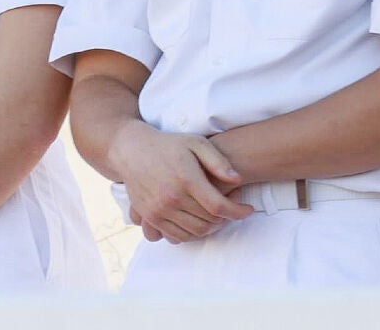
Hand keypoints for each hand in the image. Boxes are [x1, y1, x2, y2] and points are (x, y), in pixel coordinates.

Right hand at [113, 121, 252, 243]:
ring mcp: (159, 209)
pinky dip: (192, 233)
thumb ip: (218, 161)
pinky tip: (197, 220)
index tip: (248, 209)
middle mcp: (172, 197)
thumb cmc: (168, 145)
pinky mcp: (150, 216)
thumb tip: (238, 180)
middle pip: (209, 222)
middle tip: (231, 208)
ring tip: (215, 214)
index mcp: (185, 178)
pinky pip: (177, 236)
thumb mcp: (195, 143)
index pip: (219, 207)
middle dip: (226, 218)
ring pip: (196, 232)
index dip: (238, 212)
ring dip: (211, 227)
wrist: (131, 149)